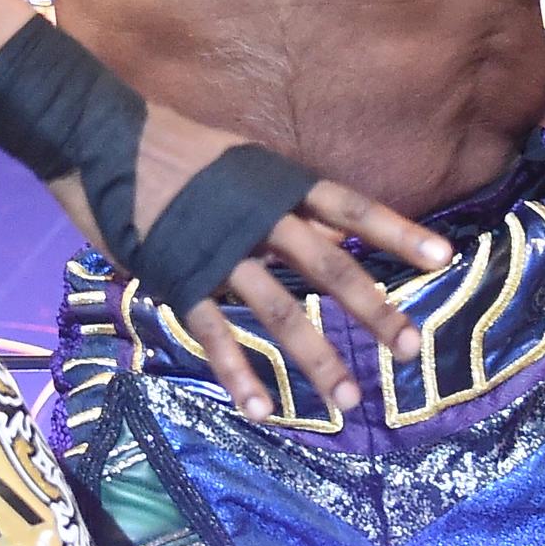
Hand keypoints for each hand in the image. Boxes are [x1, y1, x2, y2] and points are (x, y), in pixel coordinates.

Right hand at [80, 107, 454, 417]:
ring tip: (349, 399)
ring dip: (315, 358)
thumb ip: (283, 198)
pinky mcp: (177, 277)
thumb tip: (330, 224)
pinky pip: (214, 333)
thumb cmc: (172, 145)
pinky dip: (237, 373)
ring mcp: (218, 250)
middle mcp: (258, 216)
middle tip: (411, 349)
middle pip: (327, 267)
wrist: (100, 136)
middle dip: (372, 310)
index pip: (351, 208)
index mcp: (277, 184)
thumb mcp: (241, 160)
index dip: (398, 232)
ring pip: (278, 311)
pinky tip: (261, 408)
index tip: (444, 258)